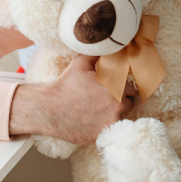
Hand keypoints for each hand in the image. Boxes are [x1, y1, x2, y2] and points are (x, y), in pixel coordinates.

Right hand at [8, 54, 134, 142]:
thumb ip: (98, 55)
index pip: (132, 88)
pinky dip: (106, 126)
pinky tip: (94, 121)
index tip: (115, 89)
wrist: (48, 110)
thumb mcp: (80, 63)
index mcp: (115, 85)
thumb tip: (108, 48)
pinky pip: (112, 130)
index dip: (123, 88)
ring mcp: (112, 120)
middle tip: (105, 100)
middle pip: (129, 103)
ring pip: (121, 117)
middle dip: (120, 101)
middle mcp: (118, 102)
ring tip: (98, 111)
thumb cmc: (65, 85)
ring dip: (114, 114)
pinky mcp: (104, 133)